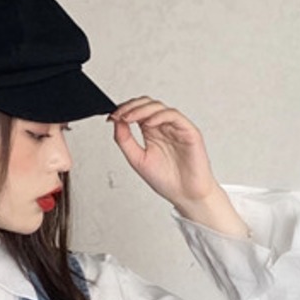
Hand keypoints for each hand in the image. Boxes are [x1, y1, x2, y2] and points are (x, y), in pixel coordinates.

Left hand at [108, 97, 223, 217]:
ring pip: (158, 107)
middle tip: (119, 115)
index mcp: (151, 133)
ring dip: (141, 109)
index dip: (123, 111)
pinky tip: (148, 123)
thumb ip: (125, 141)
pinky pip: (173, 116)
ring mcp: (175, 127)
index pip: (136, 112)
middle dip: (130, 106)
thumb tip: (116, 122)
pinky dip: (159, 116)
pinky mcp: (188, 130)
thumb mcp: (137, 160)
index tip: (112, 117)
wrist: (185, 195)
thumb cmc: (166, 180)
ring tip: (129, 118)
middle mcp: (163, 127)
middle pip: (146, 104)